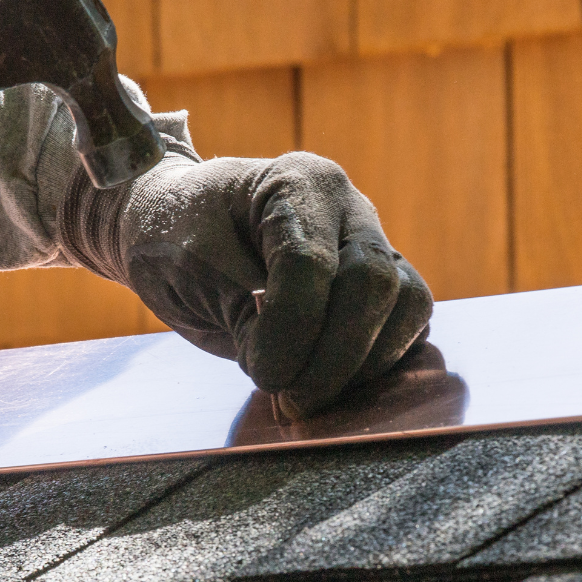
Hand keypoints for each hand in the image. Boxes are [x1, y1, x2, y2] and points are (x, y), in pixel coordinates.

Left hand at [59, 151, 432, 415]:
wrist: (172, 231)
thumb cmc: (172, 237)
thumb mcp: (190, 270)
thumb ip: (244, 312)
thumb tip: (295, 369)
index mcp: (296, 182)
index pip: (310, 264)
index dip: (291, 331)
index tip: (263, 375)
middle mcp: (347, 207)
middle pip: (374, 283)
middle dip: (335, 356)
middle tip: (291, 400)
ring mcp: (372, 243)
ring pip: (409, 304)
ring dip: (364, 363)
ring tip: (308, 392)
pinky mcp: (381, 285)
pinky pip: (408, 325)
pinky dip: (376, 363)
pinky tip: (331, 384)